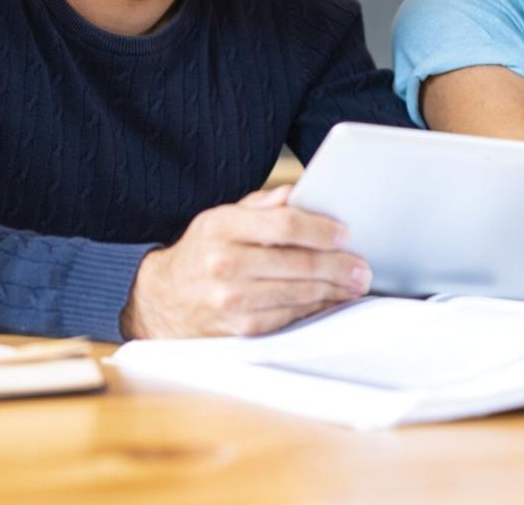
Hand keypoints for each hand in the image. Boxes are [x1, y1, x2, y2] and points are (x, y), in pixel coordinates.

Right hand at [120, 186, 370, 338]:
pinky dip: (315, 309)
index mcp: (221, 226)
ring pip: (299, 293)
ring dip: (334, 290)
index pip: (284, 225)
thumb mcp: (220, 219)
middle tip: (361, 266)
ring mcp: (232, 300)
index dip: (321, 229)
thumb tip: (296, 193)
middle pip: (298, 263)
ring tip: (354, 284)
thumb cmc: (200, 254)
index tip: (344, 233)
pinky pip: (289, 317)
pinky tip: (329, 301)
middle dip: (338, 265)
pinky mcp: (240, 329)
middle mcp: (224, 263)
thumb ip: (260, 206)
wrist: (161, 301)